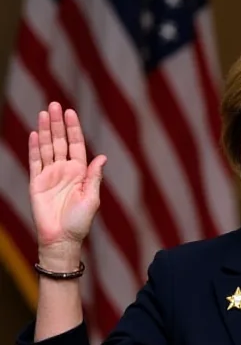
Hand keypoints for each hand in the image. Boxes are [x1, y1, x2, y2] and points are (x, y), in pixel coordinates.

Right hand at [29, 101, 106, 255]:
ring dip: (46, 130)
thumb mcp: (92, 198)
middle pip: (60, 141)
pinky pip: (34, 161)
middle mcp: (64, 170)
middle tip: (54, 105)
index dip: (73, 128)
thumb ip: (94, 177)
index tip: (70, 112)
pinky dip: (34, 147)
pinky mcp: (36, 183)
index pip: (76, 145)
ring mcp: (49, 175)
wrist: (62, 239)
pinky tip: (35, 133)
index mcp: (80, 173)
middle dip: (57, 123)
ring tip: (44, 113)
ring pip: (47, 147)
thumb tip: (101, 157)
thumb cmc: (80, 222)